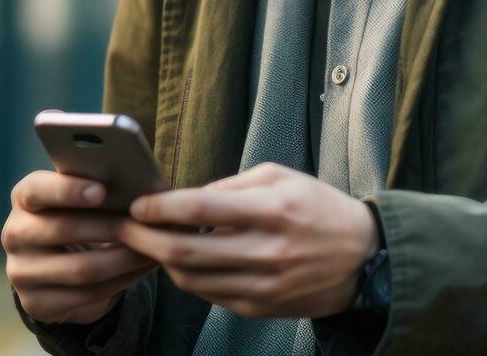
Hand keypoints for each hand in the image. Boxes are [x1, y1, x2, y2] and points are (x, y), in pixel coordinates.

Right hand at [2, 170, 160, 325]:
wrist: (57, 268)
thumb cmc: (78, 218)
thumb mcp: (78, 199)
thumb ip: (96, 188)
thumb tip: (141, 187)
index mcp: (22, 198)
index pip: (36, 190)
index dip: (67, 190)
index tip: (102, 190)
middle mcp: (14, 234)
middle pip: (63, 230)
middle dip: (112, 227)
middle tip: (147, 224)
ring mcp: (20, 272)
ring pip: (81, 269)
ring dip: (124, 259)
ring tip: (153, 248)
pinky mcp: (35, 303)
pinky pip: (87, 294)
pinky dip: (122, 281)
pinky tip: (142, 269)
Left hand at [116, 162, 378, 319]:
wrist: (363, 258)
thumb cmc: (318, 207)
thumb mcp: (281, 178)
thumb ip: (230, 187)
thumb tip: (184, 200)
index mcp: (271, 210)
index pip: (200, 211)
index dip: (160, 209)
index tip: (136, 205)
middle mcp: (266, 251)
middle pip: (186, 253)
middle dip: (144, 240)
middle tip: (123, 228)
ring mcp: (264, 285)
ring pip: (192, 280)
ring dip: (162, 262)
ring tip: (151, 244)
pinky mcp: (262, 308)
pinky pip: (210, 296)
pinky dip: (189, 279)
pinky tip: (183, 262)